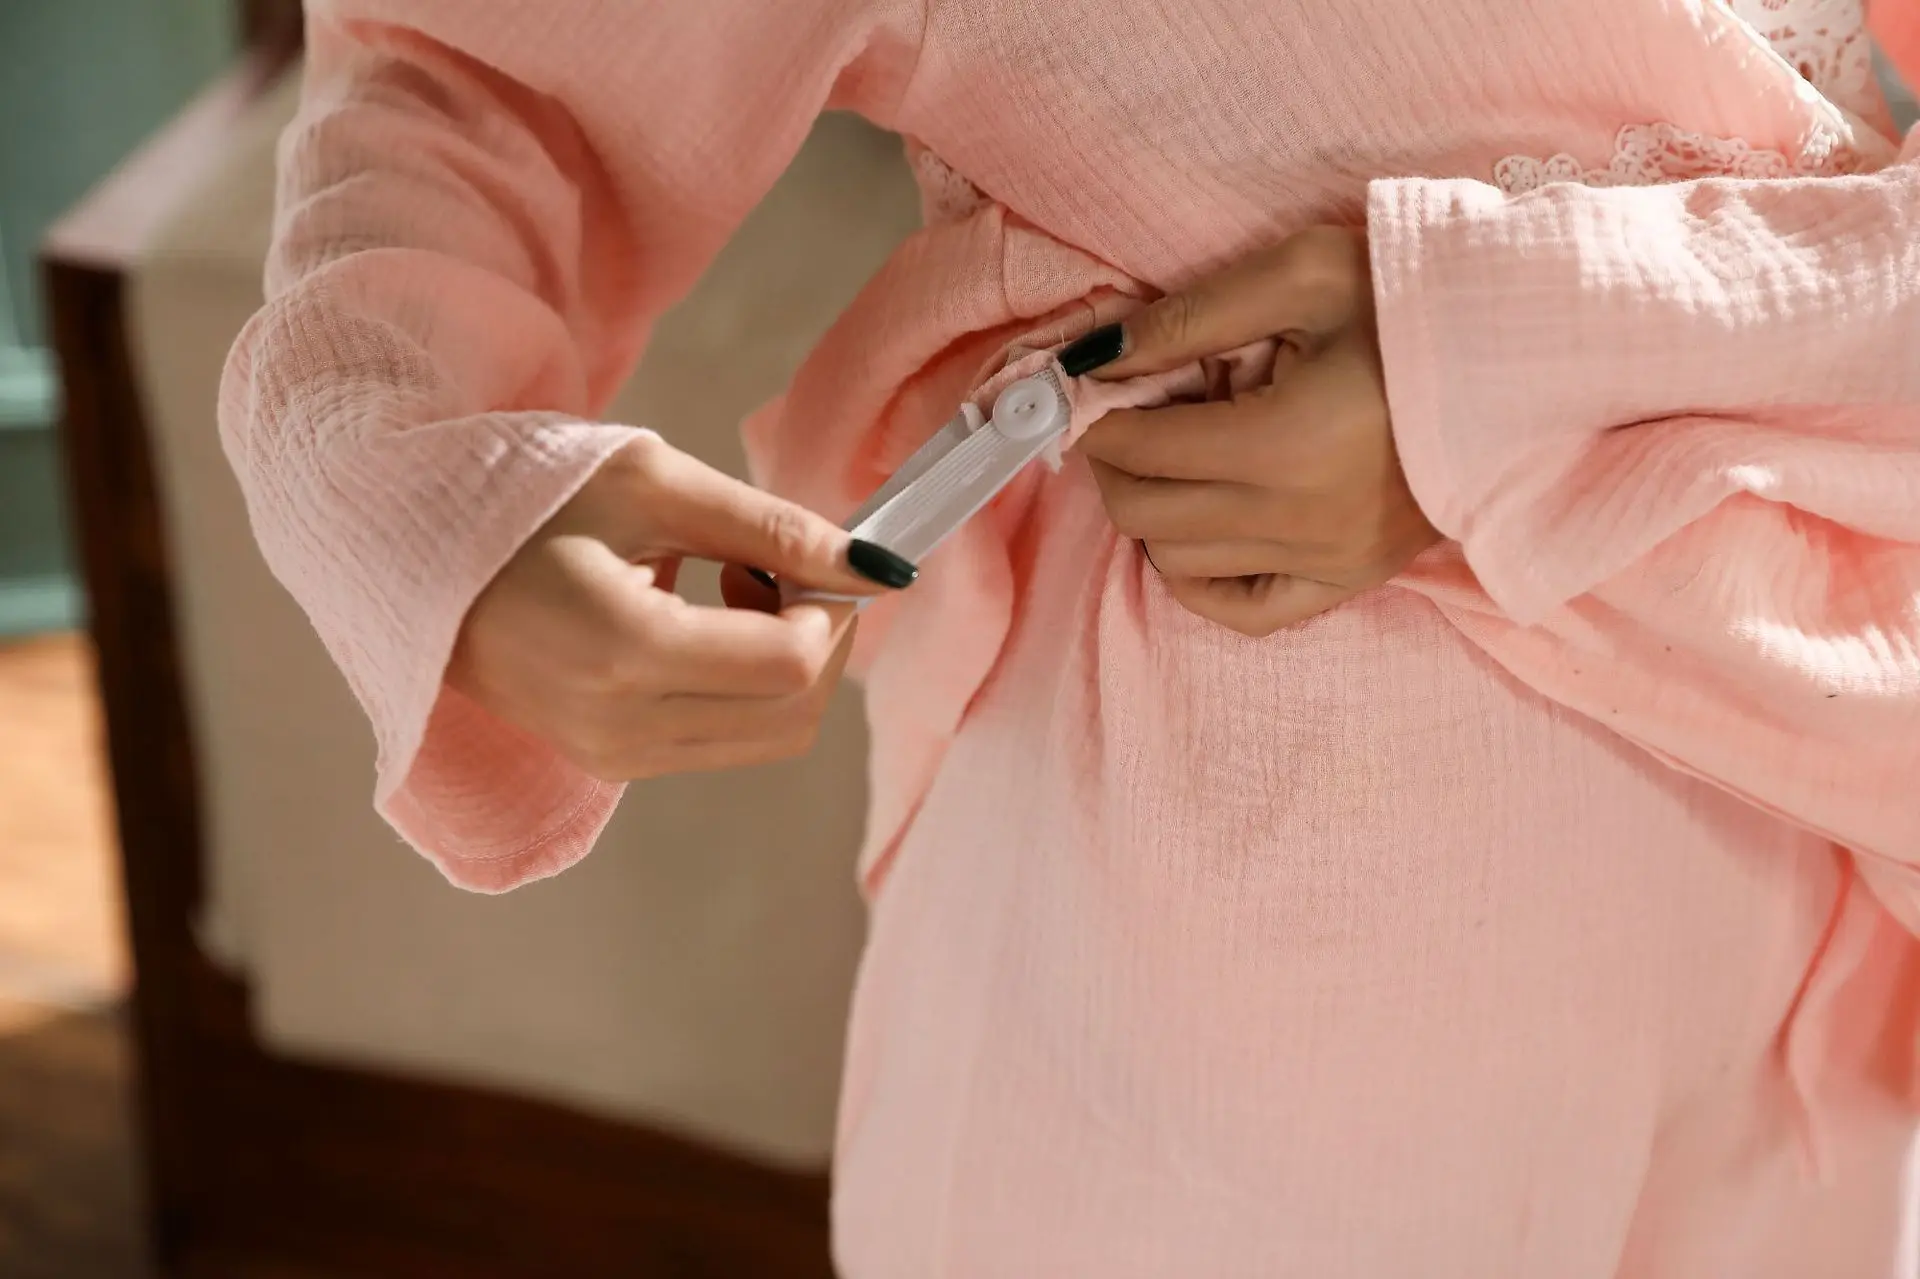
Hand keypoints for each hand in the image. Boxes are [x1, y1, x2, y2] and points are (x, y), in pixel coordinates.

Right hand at [449, 434, 912, 780]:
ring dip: (787, 666)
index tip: (806, 551)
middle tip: (776, 565)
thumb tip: (879, 566)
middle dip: (820, 639)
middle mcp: (620, 726)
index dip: (830, 607)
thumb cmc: (526, 498)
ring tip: (733, 587)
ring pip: (769, 738)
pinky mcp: (612, 762)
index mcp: (626, 651)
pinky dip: (748, 688)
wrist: (417, 551)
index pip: (792, 664)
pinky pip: (725, 742)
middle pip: (794, 714)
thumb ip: (775, 526)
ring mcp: (614, 756)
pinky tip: (705, 622)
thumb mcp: (654, 484)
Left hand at [1073, 226, 1438, 635]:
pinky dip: (1200, 578)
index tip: (1090, 387)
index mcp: (1282, 444)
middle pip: (1145, 514)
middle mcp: (1298, 521)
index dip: (1097, 416)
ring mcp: (1326, 562)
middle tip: (1123, 416)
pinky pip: (1243, 611)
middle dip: (1112, 463)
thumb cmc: (1418, 301)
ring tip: (1177, 455)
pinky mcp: (1350, 580)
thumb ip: (1192, 315)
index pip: (1140, 448)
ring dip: (1153, 512)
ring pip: (1180, 564)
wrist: (1528, 355)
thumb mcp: (1303, 274)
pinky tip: (1199, 527)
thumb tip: (1099, 355)